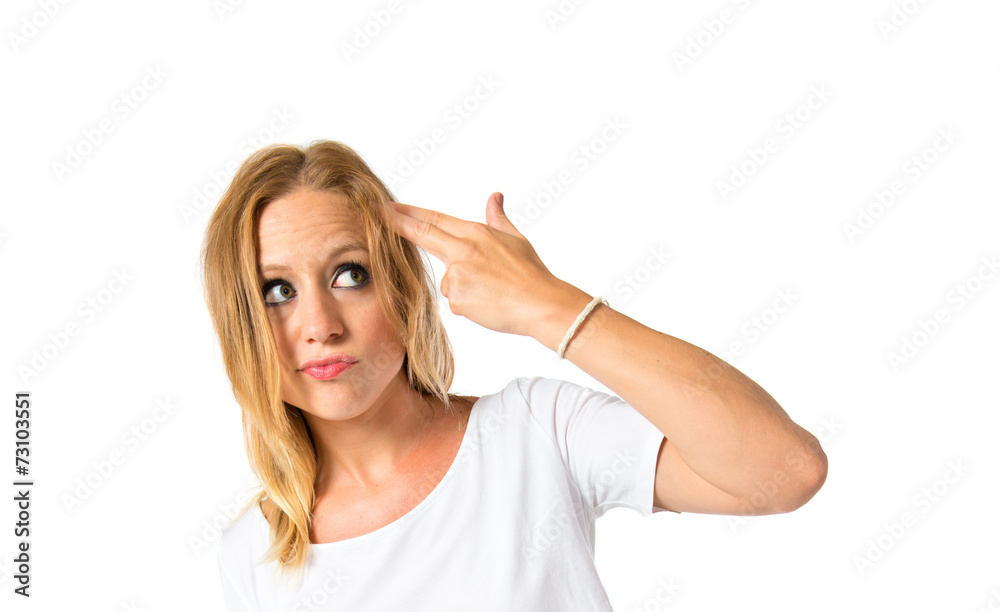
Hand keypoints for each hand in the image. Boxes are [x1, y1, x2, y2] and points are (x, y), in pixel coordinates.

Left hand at [387, 192, 568, 337]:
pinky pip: (456, 302)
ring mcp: (458, 276)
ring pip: (447, 281)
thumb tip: (495, 196)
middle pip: (424, 235)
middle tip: (374, 214)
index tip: (386, 205)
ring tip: (491, 291)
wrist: (541, 305)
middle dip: (397, 223)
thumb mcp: (515, 239)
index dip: (408, 212)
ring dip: (463, 287)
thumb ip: (498, 219)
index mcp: (475, 233)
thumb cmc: (531, 273)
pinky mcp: (458, 300)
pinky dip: (469, 304)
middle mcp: (463, 251)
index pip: (434, 219)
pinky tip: (488, 304)